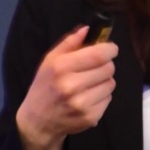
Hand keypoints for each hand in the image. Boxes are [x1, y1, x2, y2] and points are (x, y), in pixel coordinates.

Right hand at [16, 25, 117, 149]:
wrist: (38, 121)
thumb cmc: (45, 86)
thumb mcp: (50, 60)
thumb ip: (69, 42)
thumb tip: (88, 28)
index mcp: (61, 68)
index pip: (98, 55)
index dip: (110, 49)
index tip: (111, 48)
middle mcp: (71, 86)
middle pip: (108, 68)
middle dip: (106, 64)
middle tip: (96, 67)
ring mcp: (82, 104)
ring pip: (111, 84)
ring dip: (104, 80)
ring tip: (90, 83)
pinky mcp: (90, 117)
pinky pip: (108, 99)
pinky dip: (102, 96)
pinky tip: (88, 96)